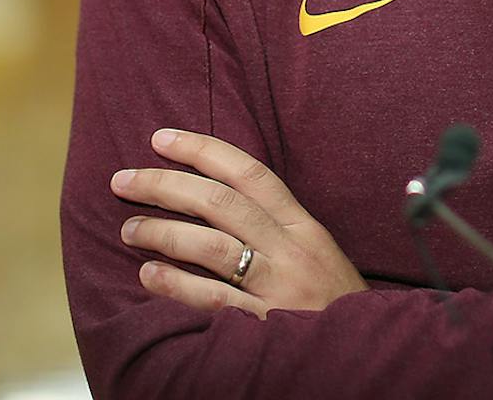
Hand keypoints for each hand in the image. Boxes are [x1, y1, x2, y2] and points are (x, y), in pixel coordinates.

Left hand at [111, 130, 364, 317]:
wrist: (367, 354)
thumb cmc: (334, 304)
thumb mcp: (316, 254)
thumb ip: (276, 227)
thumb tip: (216, 198)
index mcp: (303, 227)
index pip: (249, 173)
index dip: (202, 150)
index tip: (161, 138)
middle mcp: (290, 250)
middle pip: (221, 202)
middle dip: (166, 184)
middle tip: (125, 179)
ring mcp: (278, 287)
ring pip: (212, 245)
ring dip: (163, 232)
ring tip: (130, 229)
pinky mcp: (265, 325)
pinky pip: (213, 299)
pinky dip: (176, 284)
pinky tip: (149, 275)